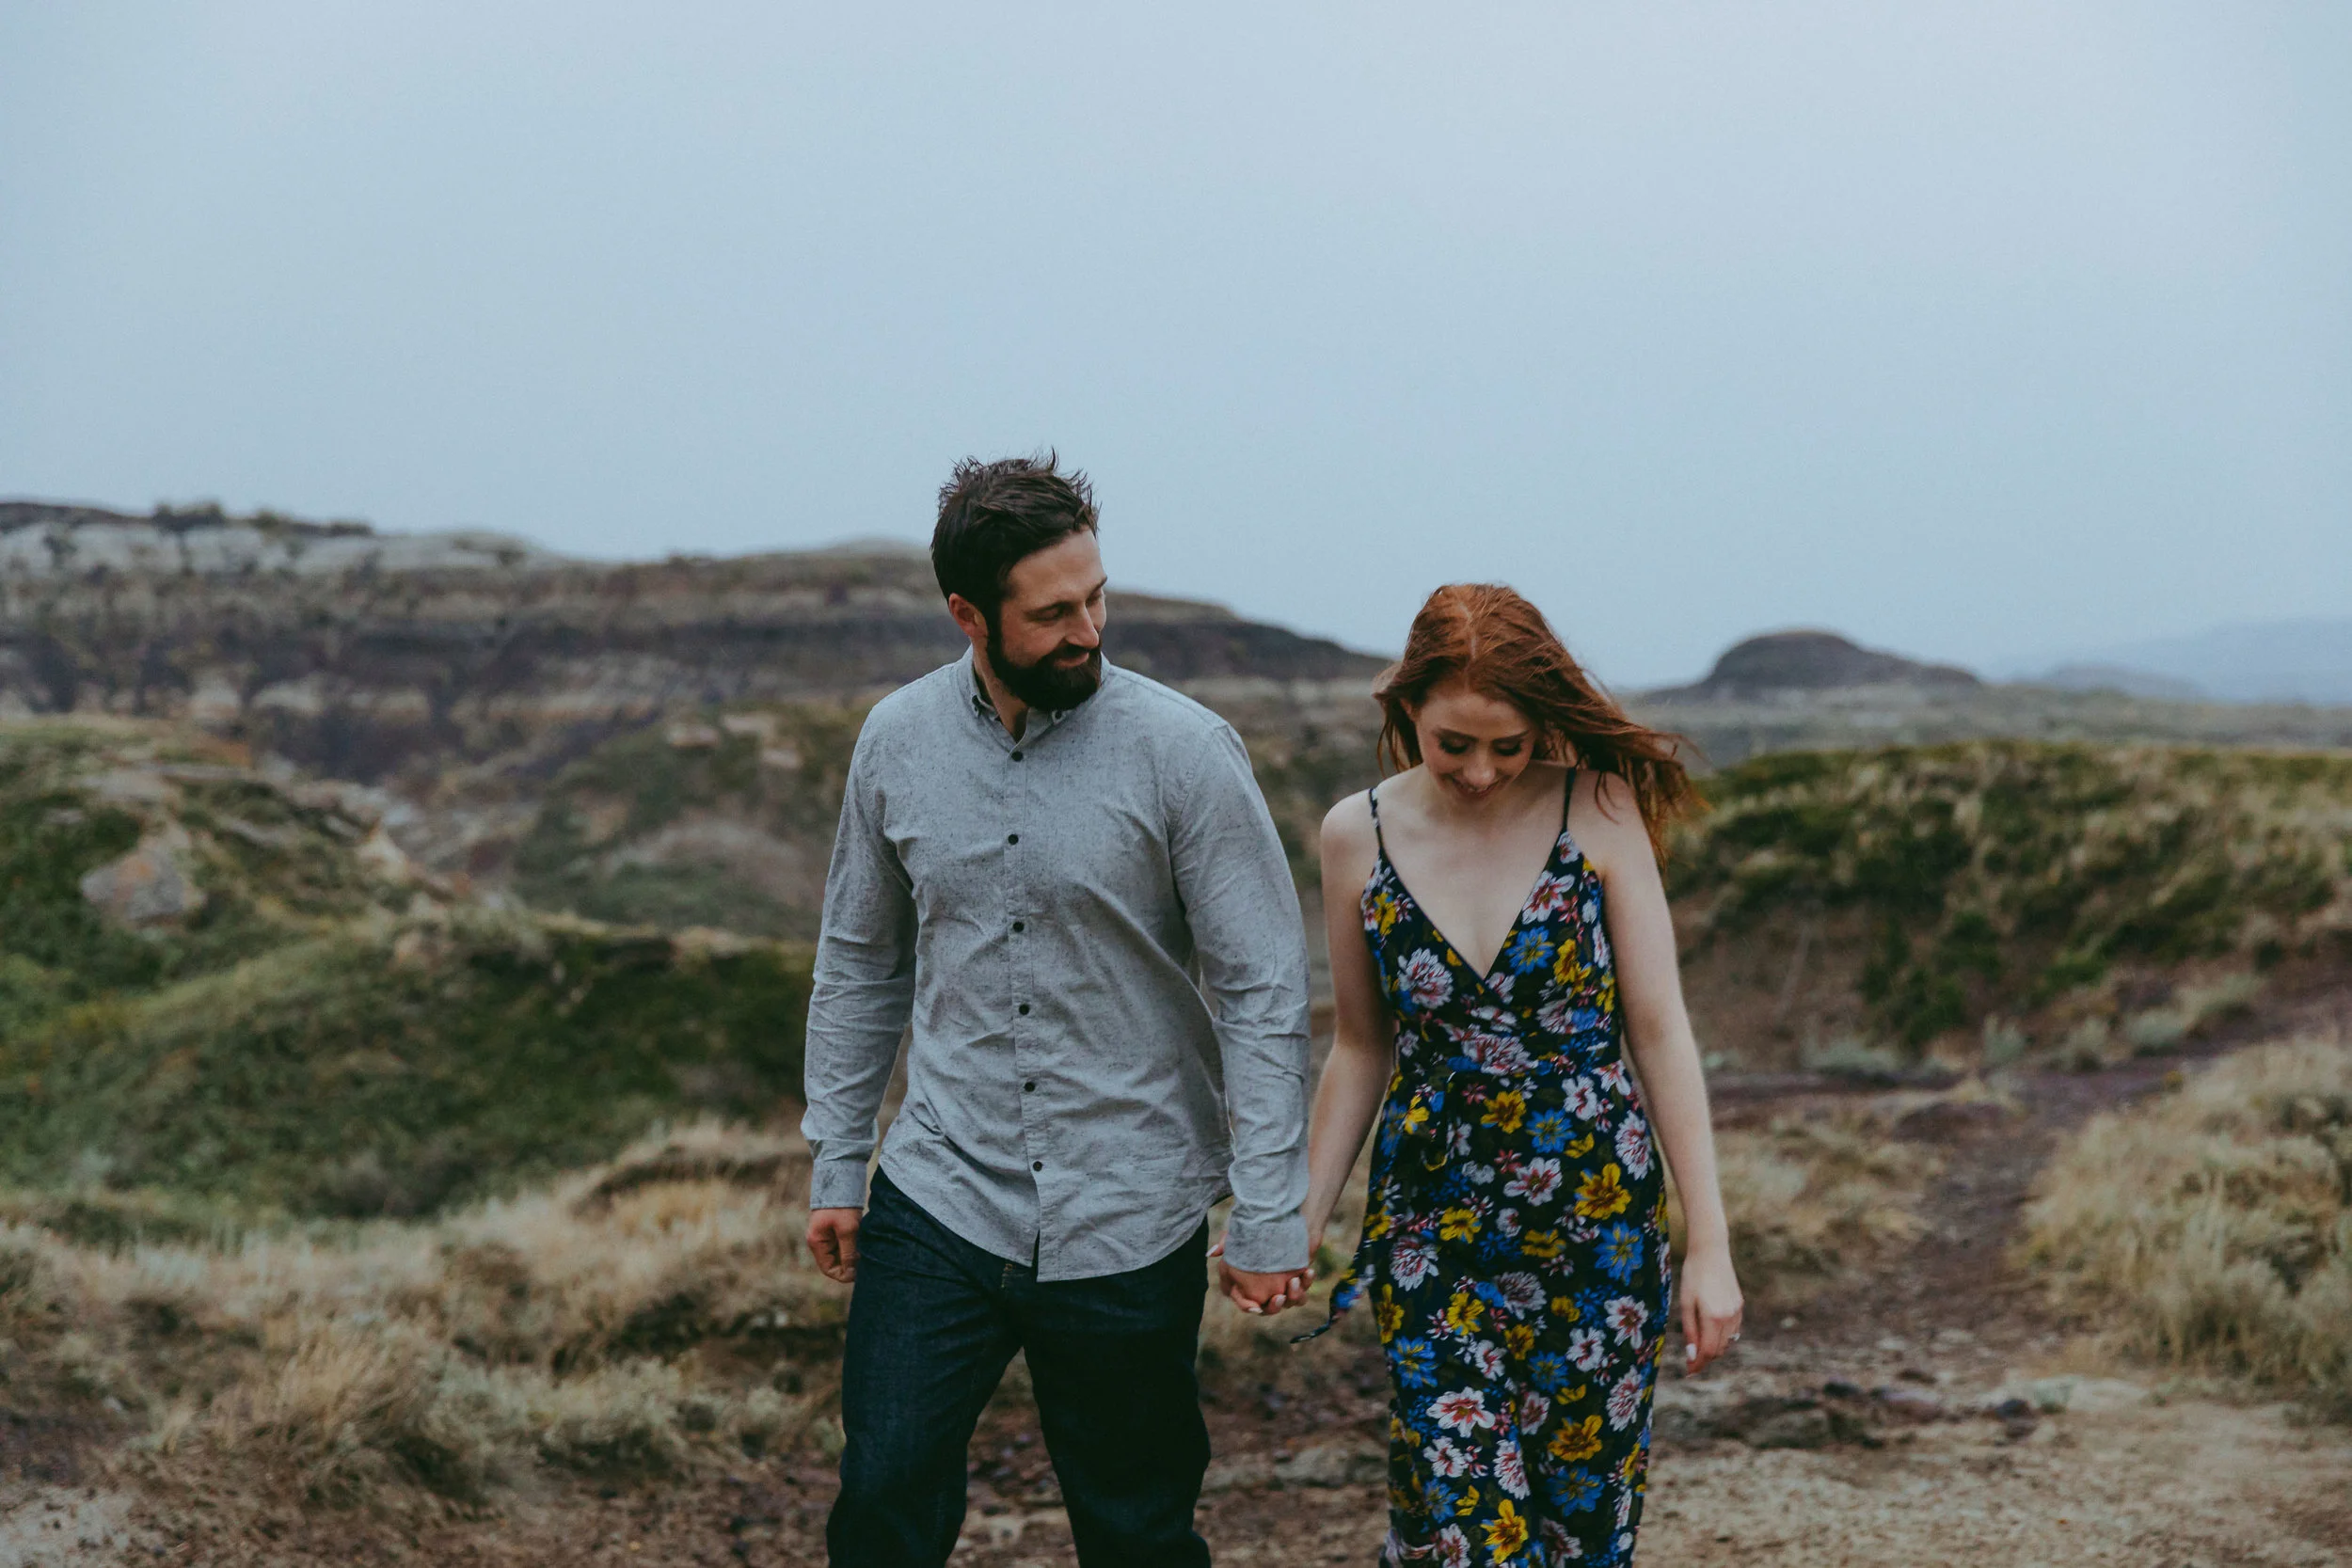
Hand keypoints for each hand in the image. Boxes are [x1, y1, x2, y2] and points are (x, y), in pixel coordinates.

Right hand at [807, 1207, 862, 1283]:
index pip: (828, 1269)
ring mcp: (826, 1234)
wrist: (841, 1179)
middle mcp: (818, 1240)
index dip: (843, 1274)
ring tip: (865, 1251)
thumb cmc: (842, 1205)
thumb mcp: (848, 1230)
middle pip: (834, 1262)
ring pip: (839, 1253)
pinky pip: (842, 1243)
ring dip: (852, 1255)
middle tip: (865, 1261)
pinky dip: (852, 1246)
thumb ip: (848, 1253)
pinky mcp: (834, 1227)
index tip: (859, 1273)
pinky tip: (863, 1243)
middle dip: (849, 1264)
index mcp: (816, 1242)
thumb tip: (850, 1273)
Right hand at [1209, 1235, 1310, 1315]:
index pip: (1247, 1304)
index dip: (1249, 1307)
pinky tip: (1307, 1271)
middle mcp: (1266, 1290)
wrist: (1285, 1220)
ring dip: (1294, 1295)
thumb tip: (1211, 1253)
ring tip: (1294, 1281)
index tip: (1255, 1307)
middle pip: (1269, 1310)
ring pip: (1290, 1303)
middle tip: (1279, 1297)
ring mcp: (1283, 1287)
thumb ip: (1226, 1243)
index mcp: (1249, 1285)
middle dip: (1274, 1306)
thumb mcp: (1241, 1235)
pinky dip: (1307, 1283)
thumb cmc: (1259, 1230)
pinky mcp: (1299, 1281)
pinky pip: (1304, 1291)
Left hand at [1678, 1242, 1743, 1372]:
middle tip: (1690, 1361)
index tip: (1688, 1372)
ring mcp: (1737, 1312)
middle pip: (1718, 1350)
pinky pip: (1733, 1329)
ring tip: (1699, 1346)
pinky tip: (1711, 1331)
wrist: (1711, 1251)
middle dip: (1705, 1358)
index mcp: (1713, 1317)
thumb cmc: (1693, 1275)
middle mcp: (1729, 1317)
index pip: (1707, 1351)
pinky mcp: (1740, 1305)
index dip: (1698, 1364)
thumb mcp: (1686, 1303)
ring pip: (1727, 1341)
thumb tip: (1692, 1356)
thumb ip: (1690, 1331)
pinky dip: (1722, 1336)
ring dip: (1714, 1347)